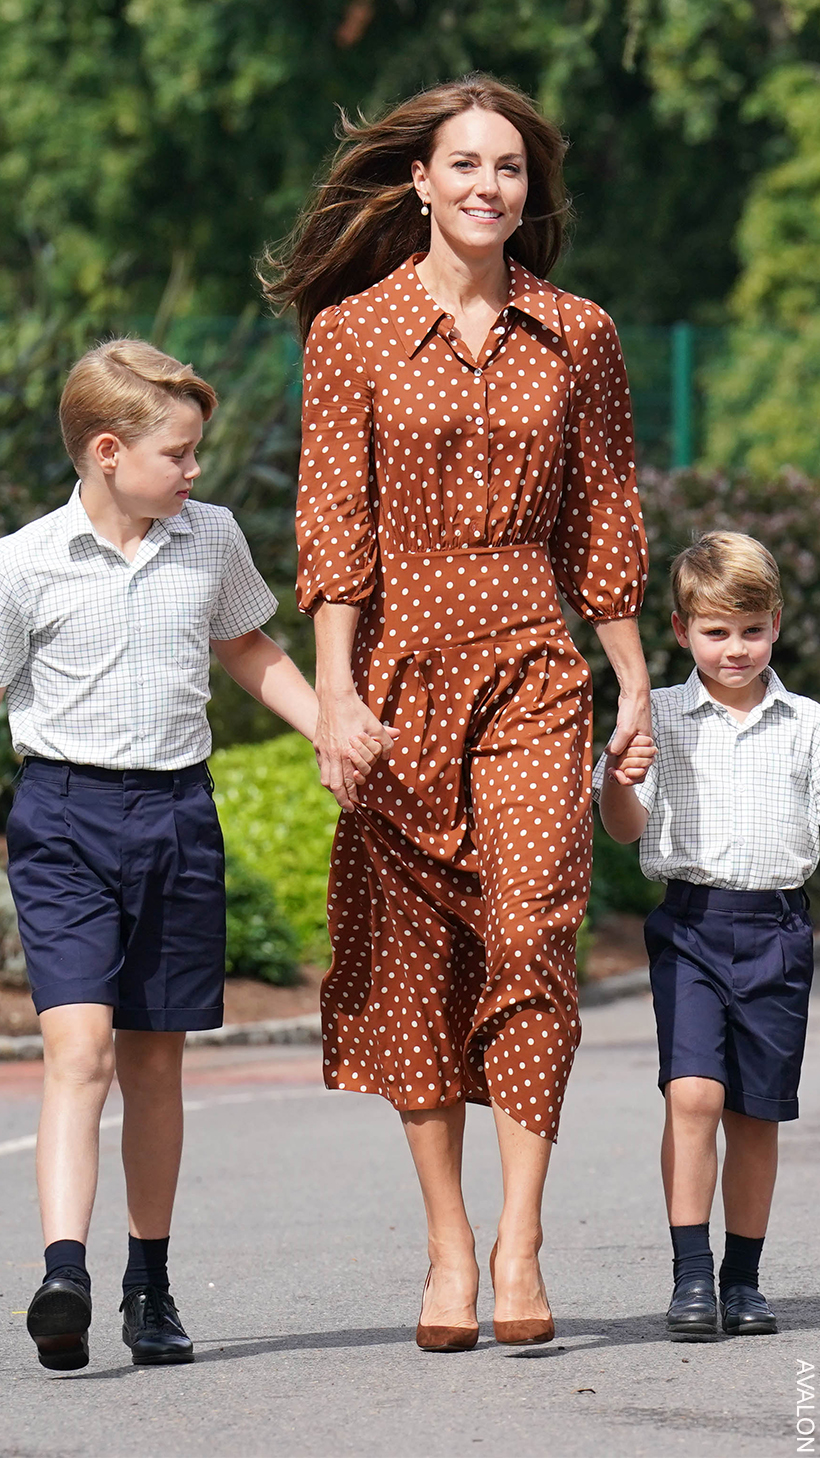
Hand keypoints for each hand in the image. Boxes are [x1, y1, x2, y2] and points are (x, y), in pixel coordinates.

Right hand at [314, 689, 399, 809]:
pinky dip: (328, 775)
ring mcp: (323, 749)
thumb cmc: (356, 710)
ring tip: (340, 795)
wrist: (334, 696)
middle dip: (342, 799)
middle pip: (335, 786)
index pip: (349, 782)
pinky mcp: (318, 744)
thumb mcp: (374, 724)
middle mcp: (333, 754)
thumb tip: (391, 751)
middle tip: (348, 808)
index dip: (353, 795)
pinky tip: (334, 776)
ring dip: (333, 789)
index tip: (356, 804)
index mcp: (347, 752)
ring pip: (325, 778)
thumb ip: (385, 740)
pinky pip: (322, 766)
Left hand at [606, 689, 653, 784]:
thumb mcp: (625, 729)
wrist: (634, 694)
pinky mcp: (630, 736)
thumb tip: (611, 755)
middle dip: (623, 772)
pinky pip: (625, 752)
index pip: (641, 771)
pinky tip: (609, 754)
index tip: (615, 773)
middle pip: (636, 769)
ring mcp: (637, 742)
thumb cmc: (633, 710)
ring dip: (621, 765)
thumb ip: (619, 744)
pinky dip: (618, 756)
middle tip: (611, 771)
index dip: (629, 776)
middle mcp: (644, 746)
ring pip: (630, 761)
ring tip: (610, 768)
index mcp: (647, 747)